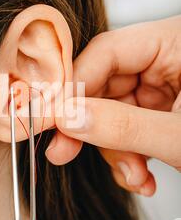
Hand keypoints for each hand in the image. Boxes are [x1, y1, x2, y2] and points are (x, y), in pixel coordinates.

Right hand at [46, 16, 180, 194]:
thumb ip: (123, 126)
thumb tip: (67, 118)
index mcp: (178, 41)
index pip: (108, 51)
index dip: (74, 85)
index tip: (51, 118)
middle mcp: (168, 57)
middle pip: (106, 83)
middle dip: (93, 127)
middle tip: (64, 153)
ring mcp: (166, 84)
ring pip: (115, 110)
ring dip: (116, 150)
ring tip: (135, 178)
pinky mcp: (165, 107)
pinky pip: (132, 125)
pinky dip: (130, 154)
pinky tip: (142, 177)